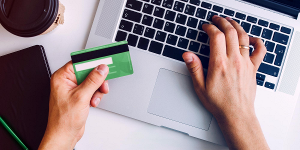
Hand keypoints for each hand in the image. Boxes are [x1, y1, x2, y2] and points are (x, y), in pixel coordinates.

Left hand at [39, 62, 108, 149]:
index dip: (92, 63)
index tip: (103, 64)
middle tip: (102, 85)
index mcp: (61, 78)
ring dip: (96, 90)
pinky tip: (92, 102)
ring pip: (91, 82)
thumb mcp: (81, 96)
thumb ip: (93, 80)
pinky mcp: (79, 96)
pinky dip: (95, 96)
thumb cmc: (63, 119)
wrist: (64, 134)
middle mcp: (66, 82)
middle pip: (87, 72)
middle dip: (96, 80)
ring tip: (94, 98)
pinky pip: (91, 90)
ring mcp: (73, 90)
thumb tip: (101, 69)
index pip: (79, 63)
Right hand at [182, 16, 268, 148]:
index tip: (206, 27)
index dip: (210, 28)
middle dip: (222, 22)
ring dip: (236, 26)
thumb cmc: (219, 103)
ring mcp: (245, 63)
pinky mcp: (253, 68)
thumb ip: (194, 68)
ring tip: (230, 22)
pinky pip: (260, 51)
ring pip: (243, 37)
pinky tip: (251, 38)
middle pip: (230, 32)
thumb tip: (188, 55)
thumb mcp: (200, 87)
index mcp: (219, 64)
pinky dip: (257, 41)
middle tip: (216, 19)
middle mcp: (234, 61)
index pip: (216, 37)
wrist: (236, 114)